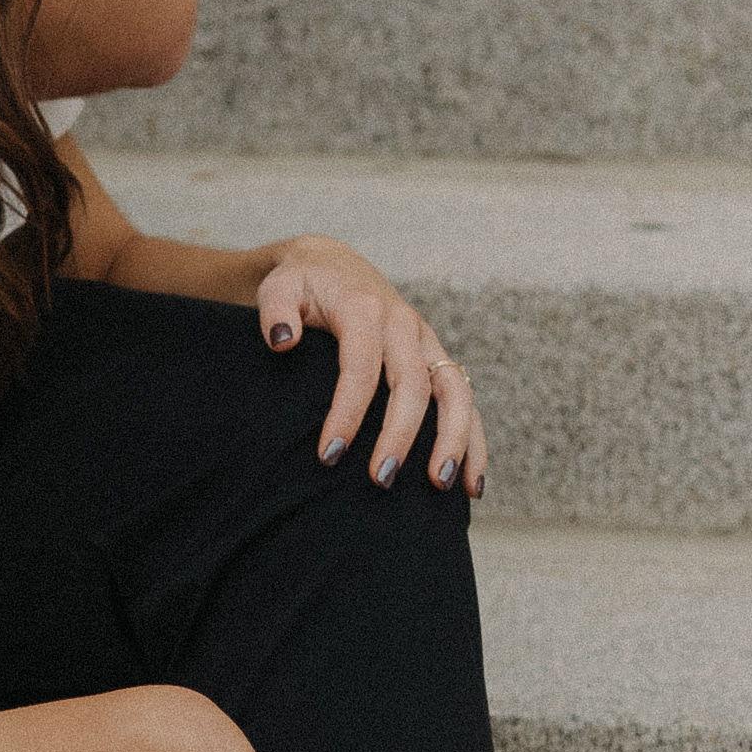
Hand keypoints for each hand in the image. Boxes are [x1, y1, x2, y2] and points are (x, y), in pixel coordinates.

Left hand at [257, 237, 480, 493]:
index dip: (346, 413)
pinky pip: (465, 402)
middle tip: (378, 480)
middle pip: (414, 384)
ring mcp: (427, 344)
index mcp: (366, 310)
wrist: (335, 266)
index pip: (361, 368)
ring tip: (441, 485)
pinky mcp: (438, 361)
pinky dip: (474, 441)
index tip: (329, 455)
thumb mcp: (280, 287)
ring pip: (454, 392)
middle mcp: (405, 326)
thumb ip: (276, 311)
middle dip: (400, 435)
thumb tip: (282, 342)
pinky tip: (471, 484)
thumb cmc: (303, 284)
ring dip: (453, 440)